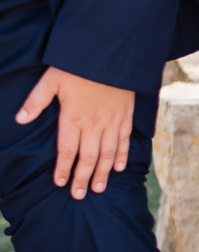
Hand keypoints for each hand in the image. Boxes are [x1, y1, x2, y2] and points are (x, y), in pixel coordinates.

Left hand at [15, 68, 134, 198]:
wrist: (111, 55)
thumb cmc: (78, 67)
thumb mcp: (51, 80)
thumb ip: (35, 102)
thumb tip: (19, 119)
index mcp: (73, 118)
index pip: (67, 151)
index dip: (63, 169)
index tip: (60, 184)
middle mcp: (94, 125)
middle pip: (88, 158)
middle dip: (82, 178)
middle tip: (79, 195)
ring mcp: (112, 122)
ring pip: (107, 154)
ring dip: (102, 173)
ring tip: (97, 188)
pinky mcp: (125, 117)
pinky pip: (124, 141)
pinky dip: (121, 155)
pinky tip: (118, 167)